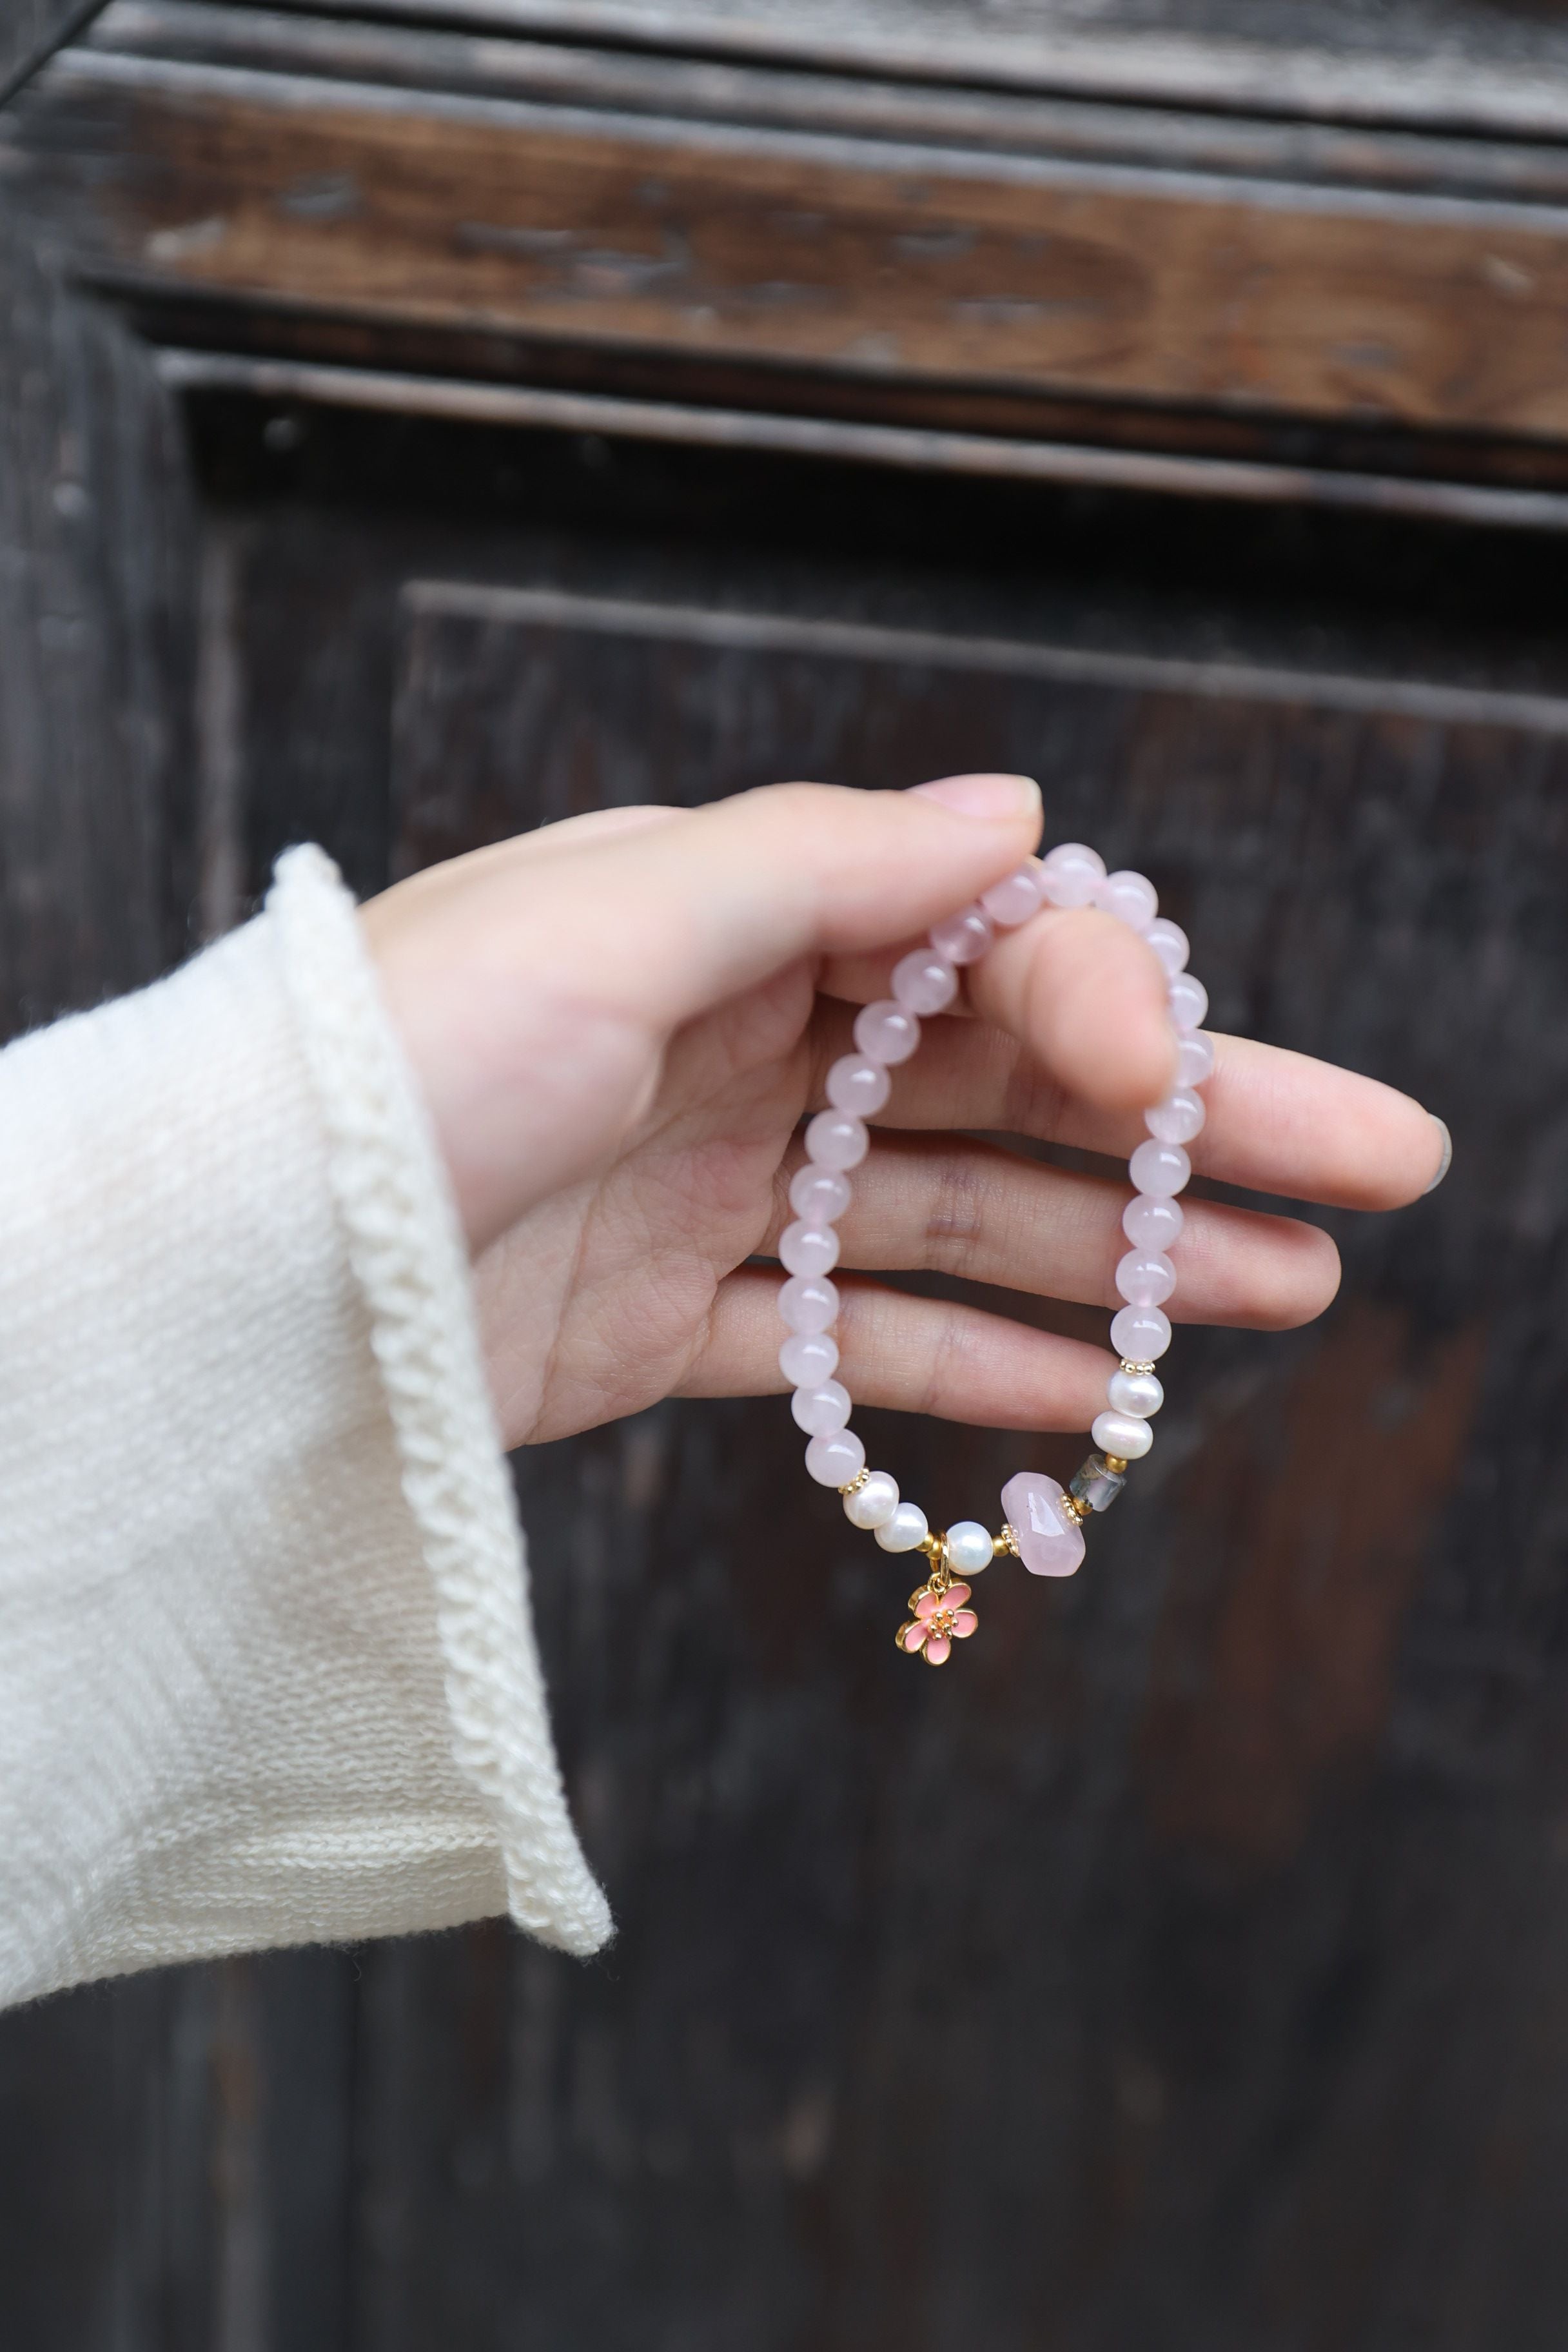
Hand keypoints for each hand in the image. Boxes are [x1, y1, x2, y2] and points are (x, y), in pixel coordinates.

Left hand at [360, 777, 1446, 1448]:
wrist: (222, 1271)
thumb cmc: (396, 1061)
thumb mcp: (609, 919)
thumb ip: (821, 866)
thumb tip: (1013, 812)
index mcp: (730, 919)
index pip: (975, 944)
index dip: (1097, 1005)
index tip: (1176, 1081)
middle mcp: (736, 1042)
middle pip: (1007, 1086)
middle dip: (1192, 1127)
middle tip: (1381, 1167)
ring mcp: (710, 1191)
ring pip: (957, 1221)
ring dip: (1124, 1256)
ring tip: (1290, 1291)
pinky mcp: (665, 1326)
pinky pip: (855, 1343)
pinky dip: (977, 1369)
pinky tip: (1107, 1394)